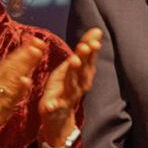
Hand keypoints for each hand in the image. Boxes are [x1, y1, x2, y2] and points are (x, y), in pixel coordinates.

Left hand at [40, 27, 101, 147]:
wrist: (59, 118)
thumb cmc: (67, 87)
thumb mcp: (75, 66)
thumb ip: (85, 50)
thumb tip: (97, 30)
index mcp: (82, 76)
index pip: (89, 61)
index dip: (91, 51)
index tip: (94, 40)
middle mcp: (78, 87)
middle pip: (82, 72)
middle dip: (85, 60)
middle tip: (85, 47)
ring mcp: (67, 99)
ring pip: (71, 87)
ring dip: (73, 76)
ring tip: (74, 62)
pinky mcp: (55, 110)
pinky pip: (54, 108)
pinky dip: (53, 106)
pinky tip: (50, 105)